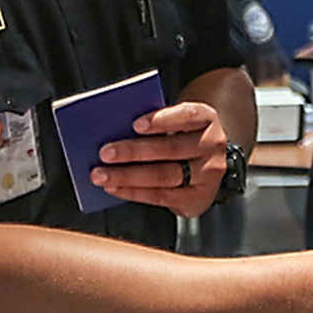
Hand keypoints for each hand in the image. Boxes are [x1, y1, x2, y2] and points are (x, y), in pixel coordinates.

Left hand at [90, 101, 227, 218]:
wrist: (207, 164)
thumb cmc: (181, 136)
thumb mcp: (177, 124)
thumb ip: (154, 123)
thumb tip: (114, 129)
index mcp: (206, 119)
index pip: (187, 115)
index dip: (161, 120)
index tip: (134, 124)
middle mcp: (211, 145)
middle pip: (170, 149)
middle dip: (133, 151)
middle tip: (104, 152)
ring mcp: (207, 174)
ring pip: (164, 175)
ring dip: (127, 176)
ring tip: (101, 175)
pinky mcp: (197, 197)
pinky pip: (161, 196)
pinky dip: (133, 192)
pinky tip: (114, 188)